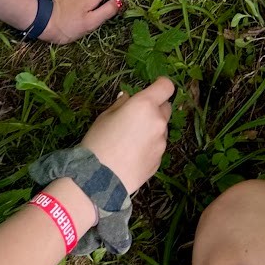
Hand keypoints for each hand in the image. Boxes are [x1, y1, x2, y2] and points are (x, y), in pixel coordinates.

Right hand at [80, 76, 174, 195]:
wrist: (99, 179)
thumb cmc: (98, 142)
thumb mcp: (105, 116)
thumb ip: (122, 104)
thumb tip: (129, 99)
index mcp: (145, 105)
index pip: (166, 86)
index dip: (160, 85)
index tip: (152, 88)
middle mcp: (158, 121)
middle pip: (166, 107)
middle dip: (155, 108)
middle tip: (137, 116)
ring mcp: (161, 143)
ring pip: (161, 129)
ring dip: (152, 129)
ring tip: (131, 141)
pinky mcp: (160, 161)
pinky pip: (157, 147)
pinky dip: (149, 146)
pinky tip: (132, 155)